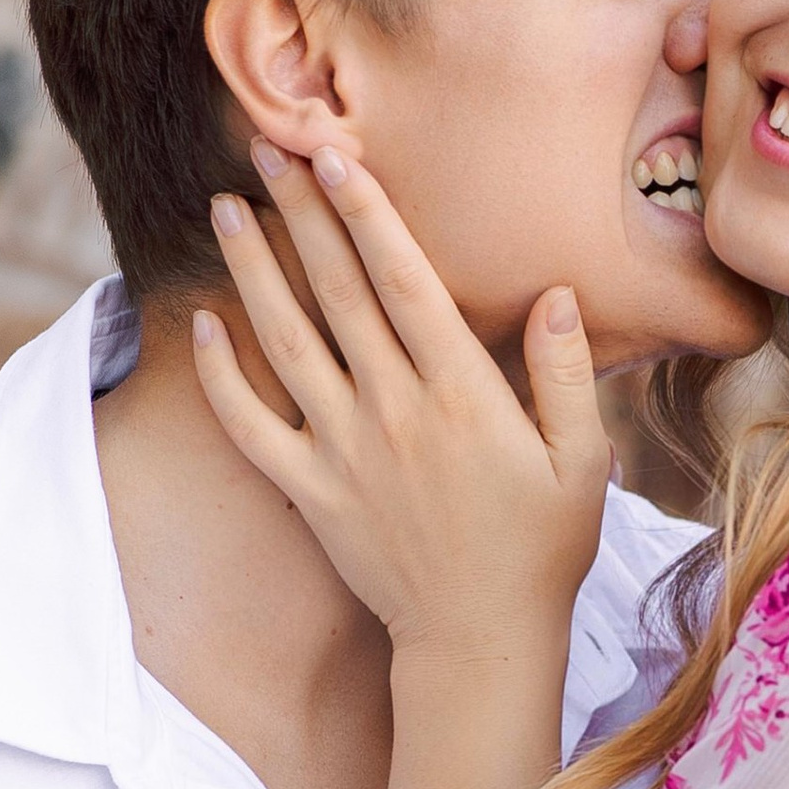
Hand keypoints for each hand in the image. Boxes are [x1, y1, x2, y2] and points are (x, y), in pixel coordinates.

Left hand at [191, 146, 610, 664]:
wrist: (479, 641)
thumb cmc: (541, 548)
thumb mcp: (583, 460)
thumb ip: (565, 374)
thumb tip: (555, 293)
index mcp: (462, 394)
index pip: (404, 281)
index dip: (367, 212)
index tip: (337, 153)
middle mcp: (392, 411)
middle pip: (336, 291)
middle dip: (301, 212)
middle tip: (268, 147)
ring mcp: (342, 451)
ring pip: (285, 341)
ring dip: (253, 268)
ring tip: (227, 207)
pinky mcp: (309, 490)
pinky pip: (250, 425)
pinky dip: (222, 374)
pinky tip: (206, 322)